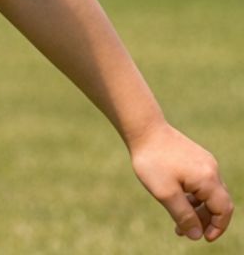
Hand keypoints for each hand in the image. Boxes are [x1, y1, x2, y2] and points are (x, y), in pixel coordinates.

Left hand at [130, 123, 230, 241]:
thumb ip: (183, 216)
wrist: (144, 129)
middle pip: (218, 203)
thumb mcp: (165, 193)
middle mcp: (212, 170)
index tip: (204, 238)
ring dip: (197, 209)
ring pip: (209, 193)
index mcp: (208, 180)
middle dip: (204, 220)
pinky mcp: (197, 158)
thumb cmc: (152, 161)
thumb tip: (197, 235)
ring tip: (177, 221)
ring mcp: (205, 162)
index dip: (217, 227)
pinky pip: (202, 183)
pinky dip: (193, 195)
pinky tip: (177, 201)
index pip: (223, 210)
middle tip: (183, 232)